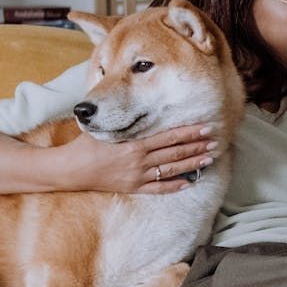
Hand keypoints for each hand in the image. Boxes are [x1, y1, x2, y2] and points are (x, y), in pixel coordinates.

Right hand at [59, 123, 216, 193]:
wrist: (71, 171)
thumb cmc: (85, 145)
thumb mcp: (103, 128)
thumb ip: (120, 118)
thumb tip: (128, 97)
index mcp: (134, 145)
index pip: (169, 137)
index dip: (189, 133)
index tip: (205, 128)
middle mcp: (139, 162)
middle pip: (175, 153)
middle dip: (197, 147)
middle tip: (215, 141)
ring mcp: (138, 177)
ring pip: (171, 170)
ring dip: (192, 164)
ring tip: (209, 158)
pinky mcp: (133, 188)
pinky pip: (159, 189)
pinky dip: (175, 185)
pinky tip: (189, 182)